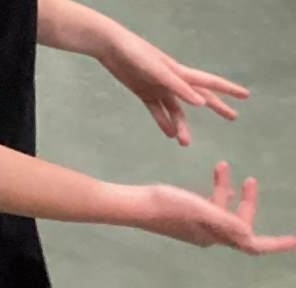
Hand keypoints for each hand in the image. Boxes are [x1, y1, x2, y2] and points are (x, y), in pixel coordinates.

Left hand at [99, 29, 245, 145]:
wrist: (108, 45)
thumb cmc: (135, 53)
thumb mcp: (157, 70)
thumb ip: (178, 86)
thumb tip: (202, 104)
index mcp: (180, 73)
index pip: (209, 83)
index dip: (228, 89)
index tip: (245, 95)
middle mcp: (172, 81)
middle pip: (199, 96)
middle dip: (216, 106)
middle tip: (233, 117)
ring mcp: (158, 86)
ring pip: (176, 110)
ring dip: (181, 125)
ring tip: (185, 142)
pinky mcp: (143, 90)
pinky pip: (157, 110)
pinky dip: (163, 121)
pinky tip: (169, 134)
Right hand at [128, 165, 295, 252]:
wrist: (132, 205)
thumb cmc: (164, 205)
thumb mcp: (197, 208)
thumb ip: (225, 220)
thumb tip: (251, 235)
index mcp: (216, 235)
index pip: (254, 244)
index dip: (278, 244)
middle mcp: (210, 234)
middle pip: (240, 224)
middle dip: (248, 203)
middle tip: (251, 179)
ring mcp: (198, 226)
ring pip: (223, 211)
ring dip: (229, 191)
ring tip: (223, 166)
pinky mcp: (185, 215)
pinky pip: (211, 206)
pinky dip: (216, 191)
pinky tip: (215, 176)